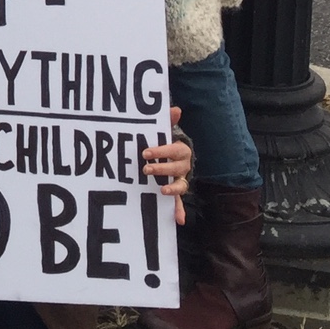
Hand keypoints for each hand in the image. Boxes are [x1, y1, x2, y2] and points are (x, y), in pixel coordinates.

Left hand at [143, 106, 192, 224]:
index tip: (145, 152)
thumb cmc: (164, 141)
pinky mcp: (175, 191)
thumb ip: (168, 120)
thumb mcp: (163, 130)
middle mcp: (184, 166)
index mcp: (181, 150)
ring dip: (173, 189)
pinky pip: (179, 202)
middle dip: (163, 169)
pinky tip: (178, 220)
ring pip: (181, 185)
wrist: (170, 153)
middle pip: (177, 168)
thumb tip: (176, 108)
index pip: (175, 150)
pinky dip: (179, 211)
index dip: (161, 151)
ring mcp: (180, 179)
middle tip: (145, 169)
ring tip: (162, 190)